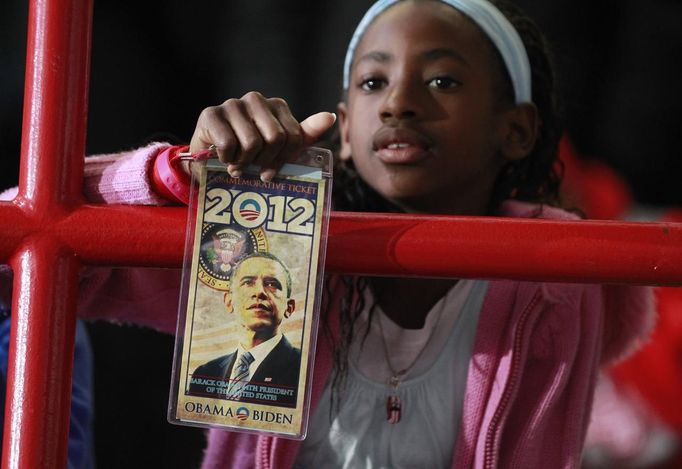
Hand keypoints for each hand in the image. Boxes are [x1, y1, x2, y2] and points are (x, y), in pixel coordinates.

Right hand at [189, 92, 335, 180]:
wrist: (210, 163)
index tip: (270, 170)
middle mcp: (255, 99)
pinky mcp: (211, 114)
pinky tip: (223, 158)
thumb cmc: (249, 155)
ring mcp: (232, 104)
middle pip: (275, 138)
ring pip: (252, 143)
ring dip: (244, 162)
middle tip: (253, 167)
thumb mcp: (281, 148)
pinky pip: (229, 144)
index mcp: (276, 105)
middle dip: (264, 161)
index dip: (283, 160)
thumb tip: (330, 116)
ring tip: (238, 163)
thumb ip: (305, 134)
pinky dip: (227, 159)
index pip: (294, 136)